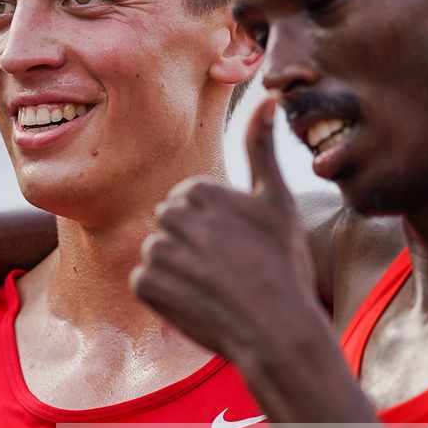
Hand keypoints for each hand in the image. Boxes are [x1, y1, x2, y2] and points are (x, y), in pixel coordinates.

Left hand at [131, 98, 320, 366]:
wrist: (277, 331)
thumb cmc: (283, 265)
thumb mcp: (277, 201)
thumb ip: (262, 147)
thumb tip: (267, 97)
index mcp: (199, 190)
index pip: (189, 201)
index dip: (215, 227)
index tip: (239, 246)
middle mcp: (171, 216)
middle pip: (169, 226)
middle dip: (192, 246)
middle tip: (229, 270)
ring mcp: (156, 252)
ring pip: (157, 254)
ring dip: (178, 271)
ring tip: (214, 288)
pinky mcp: (145, 286)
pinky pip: (144, 283)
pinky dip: (165, 297)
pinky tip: (195, 304)